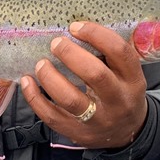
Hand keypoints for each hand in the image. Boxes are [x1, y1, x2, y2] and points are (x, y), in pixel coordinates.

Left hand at [20, 21, 147, 149]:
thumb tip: (75, 28)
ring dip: (50, 77)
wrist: (127, 132)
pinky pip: (52, 116)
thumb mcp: (126, 73)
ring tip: (40, 64)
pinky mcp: (77, 132)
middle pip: (95, 75)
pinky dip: (35, 98)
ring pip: (71, 100)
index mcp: (132, 80)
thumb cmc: (121, 91)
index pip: (119, 52)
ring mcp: (98, 120)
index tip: (75, 27)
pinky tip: (27, 82)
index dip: (96, 34)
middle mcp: (118, 101)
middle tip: (56, 43)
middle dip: (71, 55)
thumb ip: (108, 54)